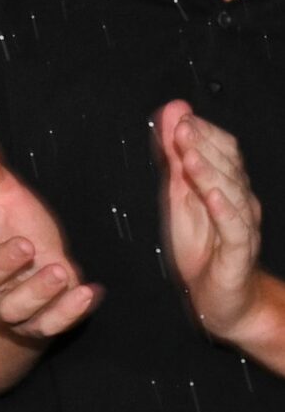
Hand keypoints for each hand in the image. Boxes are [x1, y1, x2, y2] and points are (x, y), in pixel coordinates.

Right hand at [0, 126, 98, 341]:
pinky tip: (87, 292)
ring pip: (12, 309)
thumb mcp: (3, 195)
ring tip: (59, 270)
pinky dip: (67, 312)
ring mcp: (9, 307)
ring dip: (35, 293)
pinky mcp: (38, 323)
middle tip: (25, 246)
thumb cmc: (16, 227)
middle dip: (1, 265)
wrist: (41, 266)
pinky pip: (48, 325)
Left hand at [158, 99, 263, 340]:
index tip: (177, 115)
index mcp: (225, 185)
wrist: (222, 298)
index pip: (221, 150)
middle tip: (181, 126)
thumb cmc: (202, 246)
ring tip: (190, 155)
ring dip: (210, 172)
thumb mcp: (179, 196)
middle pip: (227, 166)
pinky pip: (235, 229)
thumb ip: (175, 157)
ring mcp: (241, 226)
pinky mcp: (238, 253)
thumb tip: (172, 113)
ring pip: (231, 193)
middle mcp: (238, 201)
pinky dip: (225, 211)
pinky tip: (212, 196)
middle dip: (203, 144)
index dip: (201, 132)